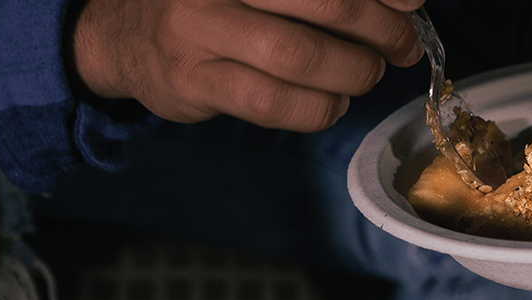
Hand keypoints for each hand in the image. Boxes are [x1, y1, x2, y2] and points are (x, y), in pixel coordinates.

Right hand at [69, 0, 426, 131]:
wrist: (120, 32)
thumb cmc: (212, 2)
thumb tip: (404, 2)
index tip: (411, 3)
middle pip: (326, 2)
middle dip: (380, 29)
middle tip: (400, 46)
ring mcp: (199, 29)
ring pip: (300, 56)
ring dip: (352, 72)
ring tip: (365, 75)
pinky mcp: (192, 81)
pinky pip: (273, 102)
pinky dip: (318, 107)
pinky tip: (331, 103)